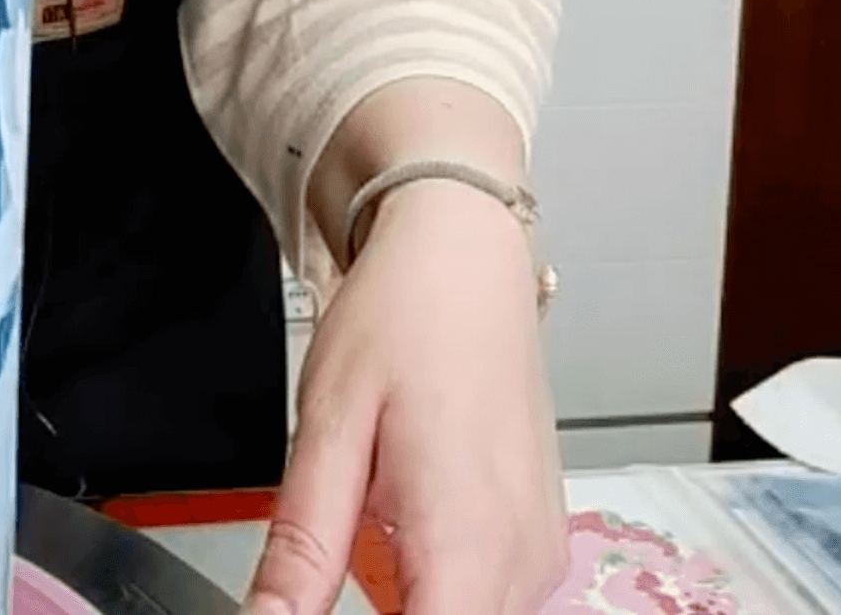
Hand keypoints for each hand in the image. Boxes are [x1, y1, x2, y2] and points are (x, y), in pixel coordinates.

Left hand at [245, 181, 567, 614]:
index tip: (310, 605)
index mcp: (467, 540)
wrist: (464, 260)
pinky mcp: (538, 541)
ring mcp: (537, 553)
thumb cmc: (403, 321)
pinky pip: (482, 594)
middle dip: (380, 611)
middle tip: (330, 543)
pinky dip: (431, 578)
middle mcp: (520, 561)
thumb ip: (303, 544)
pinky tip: (398, 515)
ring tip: (366, 515)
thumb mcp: (326, 428)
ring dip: (404, 597)